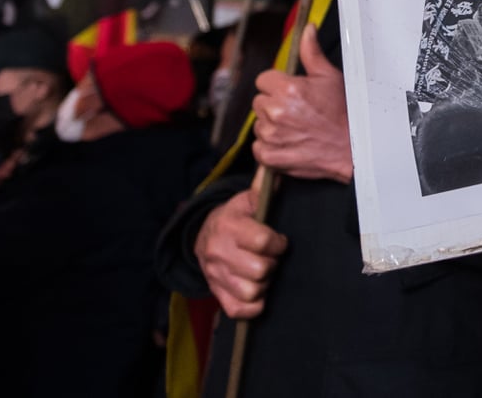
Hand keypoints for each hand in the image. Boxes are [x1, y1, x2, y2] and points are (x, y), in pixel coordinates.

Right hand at [195, 187, 288, 318]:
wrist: (203, 237)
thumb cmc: (235, 217)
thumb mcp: (247, 200)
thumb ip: (263, 188)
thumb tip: (277, 171)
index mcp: (228, 226)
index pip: (263, 242)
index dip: (278, 243)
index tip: (279, 241)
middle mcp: (219, 252)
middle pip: (260, 271)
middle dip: (272, 264)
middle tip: (270, 257)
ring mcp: (216, 276)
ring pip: (252, 293)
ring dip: (263, 285)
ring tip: (262, 272)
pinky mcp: (217, 295)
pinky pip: (239, 311)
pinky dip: (253, 305)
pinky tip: (257, 290)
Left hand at [251, 26, 351, 182]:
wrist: (352, 148)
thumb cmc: (343, 112)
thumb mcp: (330, 77)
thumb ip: (311, 52)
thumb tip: (306, 29)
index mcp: (287, 89)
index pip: (263, 80)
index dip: (277, 84)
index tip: (291, 92)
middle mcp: (275, 112)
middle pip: (260, 101)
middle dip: (274, 103)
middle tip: (297, 110)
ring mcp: (271, 136)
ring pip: (259, 123)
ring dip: (272, 125)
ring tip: (296, 127)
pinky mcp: (269, 156)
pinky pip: (258, 146)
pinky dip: (270, 146)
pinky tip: (289, 142)